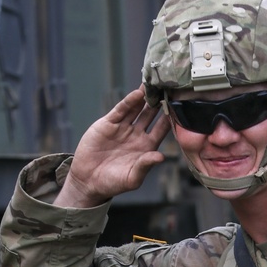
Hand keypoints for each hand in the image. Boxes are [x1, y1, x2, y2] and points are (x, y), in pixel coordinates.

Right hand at [55, 87, 170, 207]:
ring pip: (137, 109)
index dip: (169, 118)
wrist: (88, 180)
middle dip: (159, 102)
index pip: (161, 130)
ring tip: (155, 84)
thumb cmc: (112, 183)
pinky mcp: (109, 123)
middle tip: (170, 88)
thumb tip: (160, 157)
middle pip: (150, 115)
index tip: (179, 107)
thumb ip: (145, 165)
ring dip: (145, 97)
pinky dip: (129, 102)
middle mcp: (136, 135)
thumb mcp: (132, 178)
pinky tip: (138, 93)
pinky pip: (121, 110)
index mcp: (146, 148)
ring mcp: (123, 128)